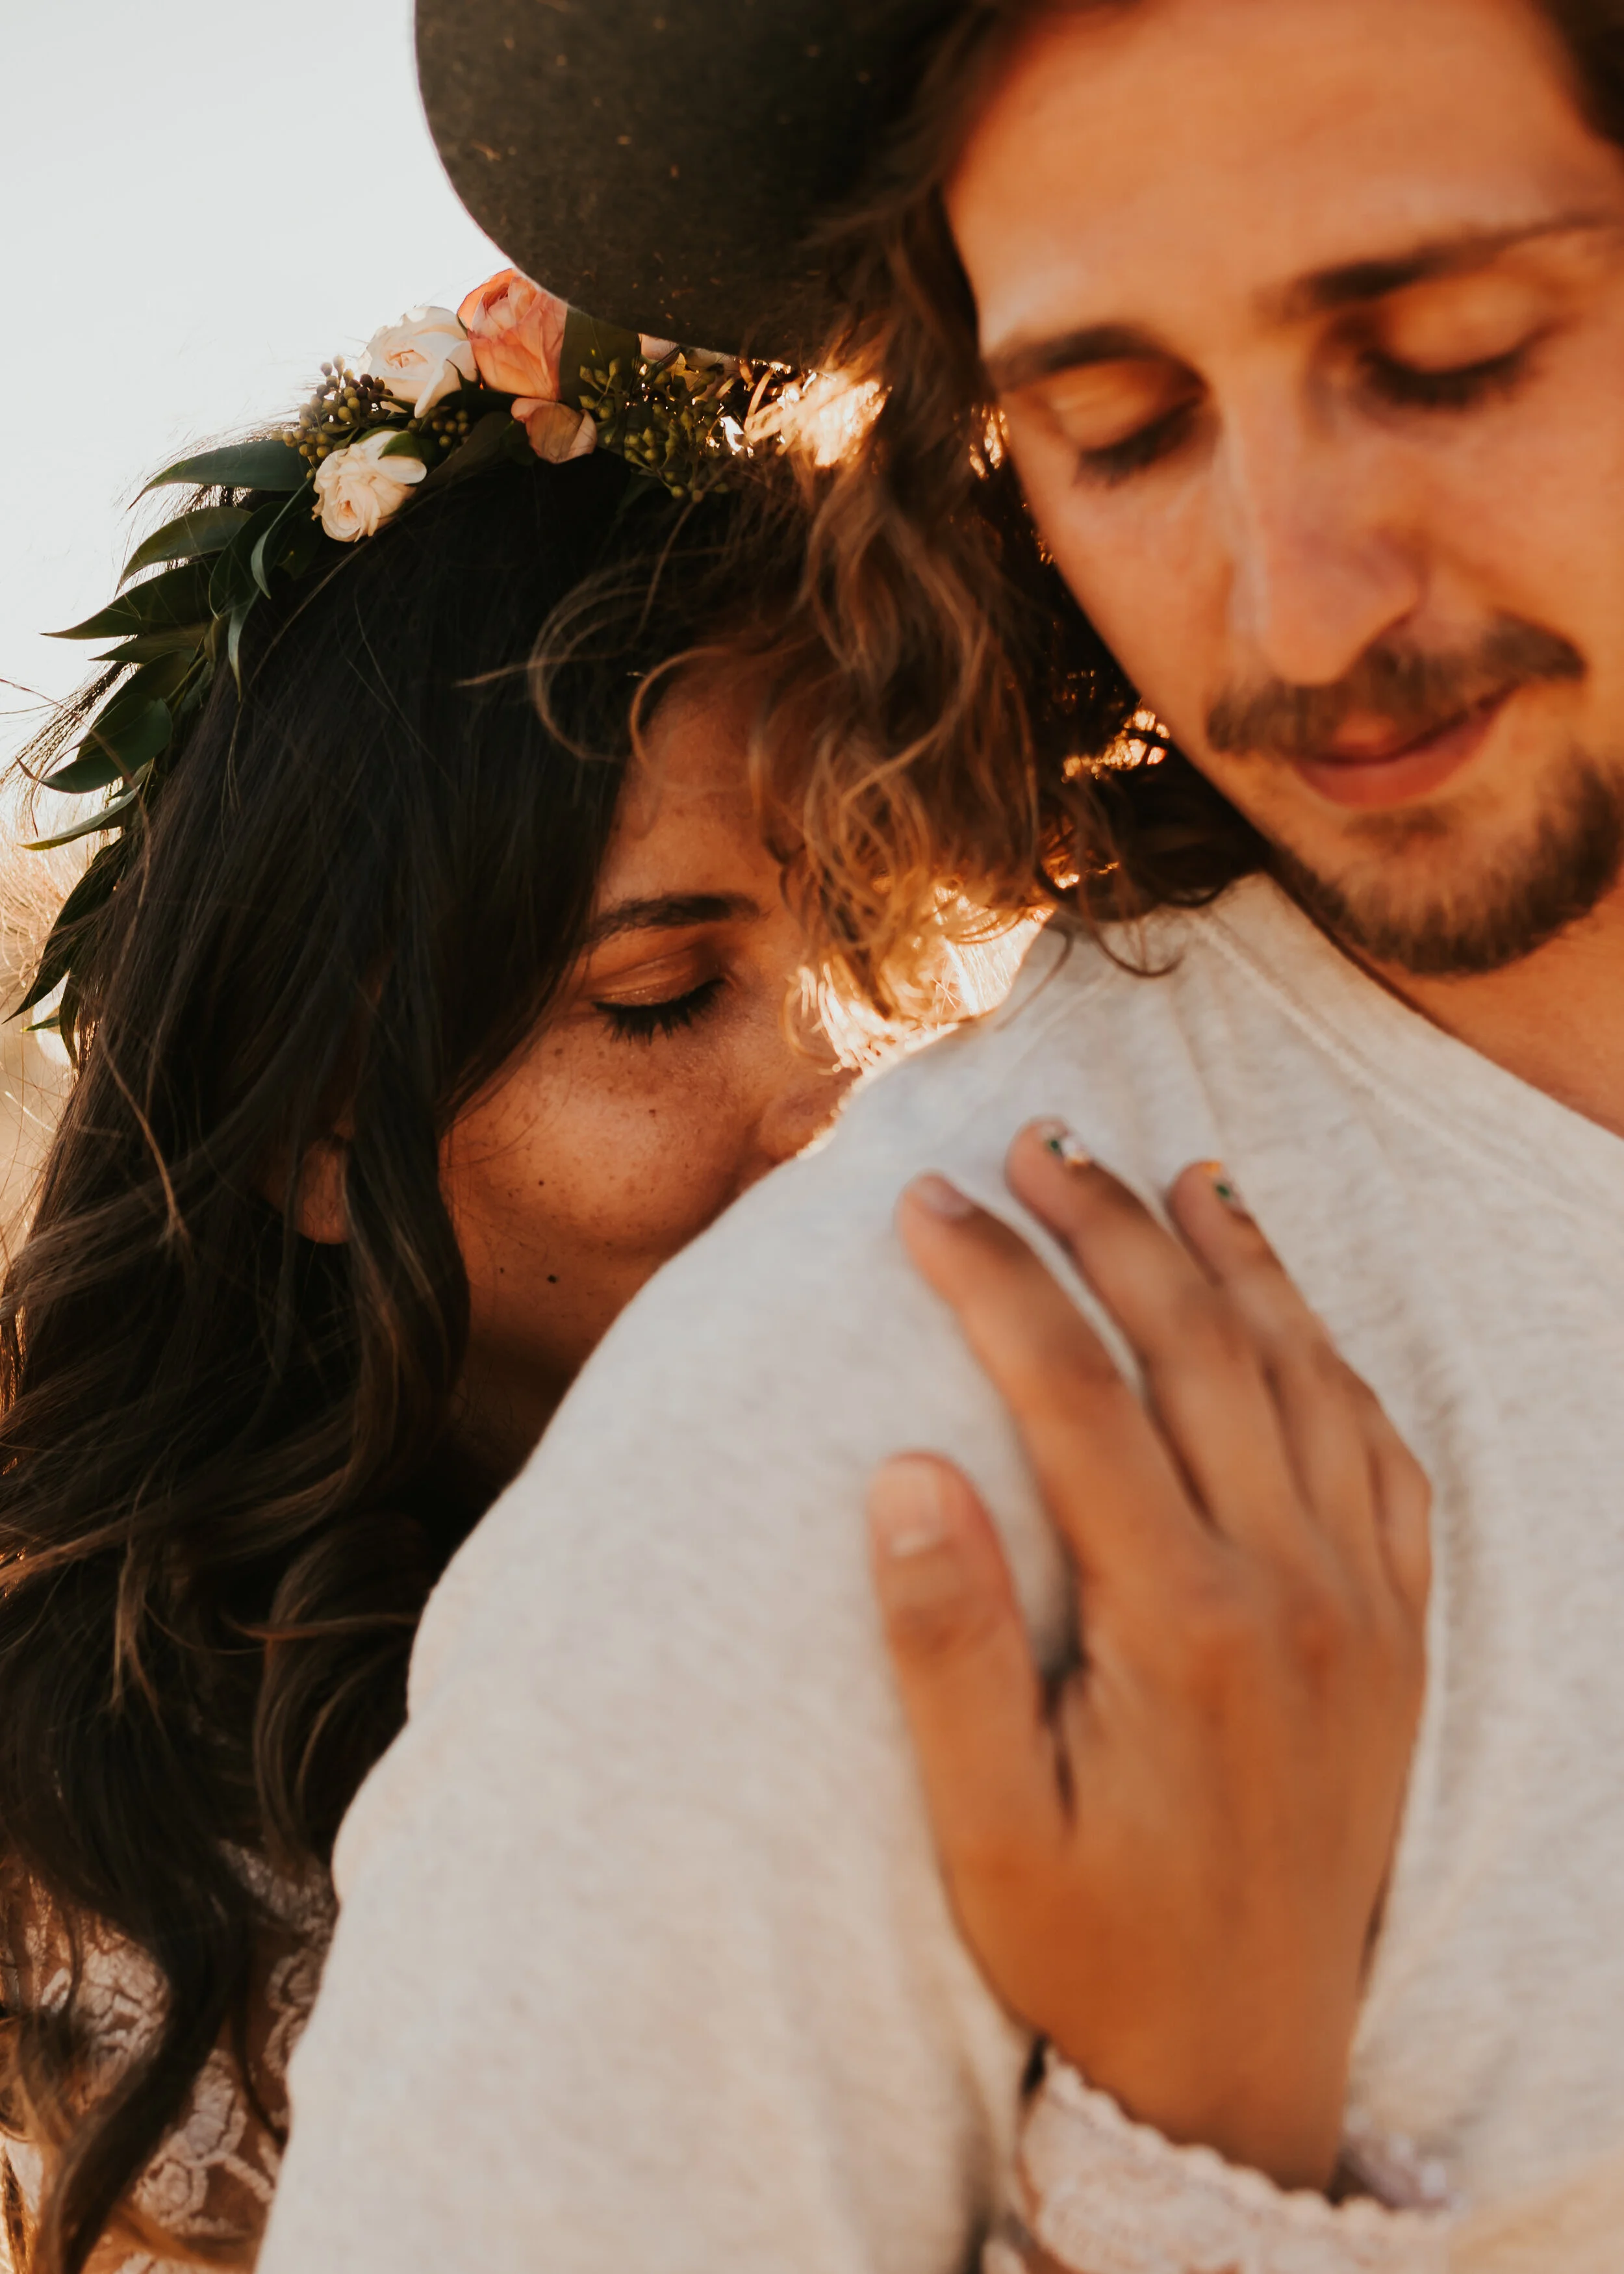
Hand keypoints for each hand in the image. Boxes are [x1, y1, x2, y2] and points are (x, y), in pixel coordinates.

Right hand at [867, 1124, 1429, 2192]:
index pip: (1076, 1395)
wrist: (1242, 2073)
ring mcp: (1363, 1607)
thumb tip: (903, 1469)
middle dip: (1109, 1228)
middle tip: (1037, 1142)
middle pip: (1198, 1351)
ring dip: (1236, 1262)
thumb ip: (947, 1646)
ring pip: (1305, 1379)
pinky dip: (1332, 1359)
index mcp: (1182, 1625)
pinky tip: (1291, 1313)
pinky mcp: (1399, 1636)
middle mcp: (1293, 1590)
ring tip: (1173, 1175)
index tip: (927, 1201)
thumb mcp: (985, 1831)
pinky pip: (1383, 1457)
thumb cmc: (1091, 1951)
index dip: (996, 1280)